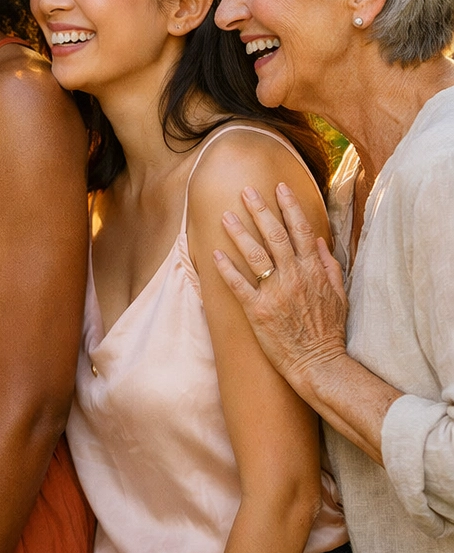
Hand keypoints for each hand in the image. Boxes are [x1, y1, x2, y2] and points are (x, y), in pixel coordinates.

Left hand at [212, 182, 348, 391]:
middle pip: (275, 235)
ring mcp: (275, 293)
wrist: (320, 365)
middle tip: (246, 190)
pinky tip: (215, 254)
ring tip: (226, 215)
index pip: (300, 230)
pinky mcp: (258, 311)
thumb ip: (328, 266)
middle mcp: (294, 277)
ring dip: (239, 232)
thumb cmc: (329, 332)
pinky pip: (239, 285)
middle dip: (260, 210)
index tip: (279, 187)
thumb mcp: (339, 295)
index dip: (289, 206)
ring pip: (255, 254)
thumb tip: (318, 241)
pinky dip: (226, 268)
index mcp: (313, 271)